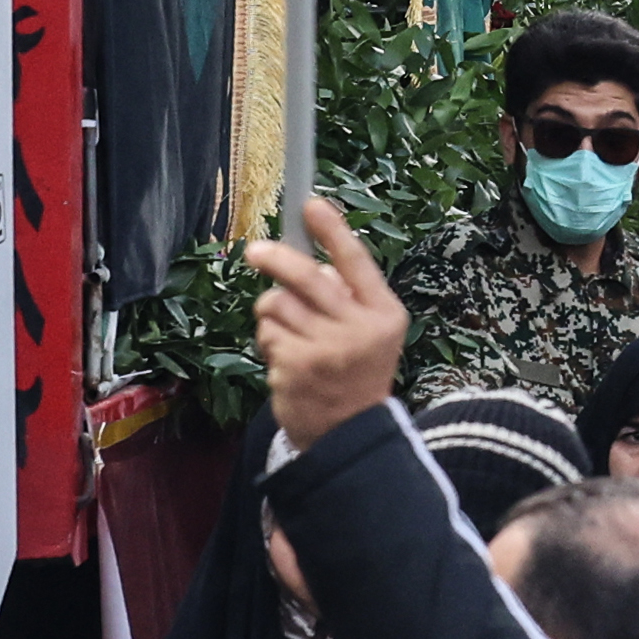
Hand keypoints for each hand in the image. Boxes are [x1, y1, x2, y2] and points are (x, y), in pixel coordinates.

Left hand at [245, 188, 408, 445]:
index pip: (356, 261)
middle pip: (308, 277)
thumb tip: (303, 260)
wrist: (349, 434)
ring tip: (286, 332)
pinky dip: (269, 342)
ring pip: (277, 305)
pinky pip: (266, 335)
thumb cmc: (356, 371)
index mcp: (384, 314)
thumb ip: (348, 296)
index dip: (332, 230)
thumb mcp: (371, 332)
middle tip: (255, 251)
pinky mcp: (295, 369)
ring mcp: (325, 350)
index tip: (310, 204)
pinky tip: (285, 360)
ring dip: (272, 314)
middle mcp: (357, 329)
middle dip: (276, 259)